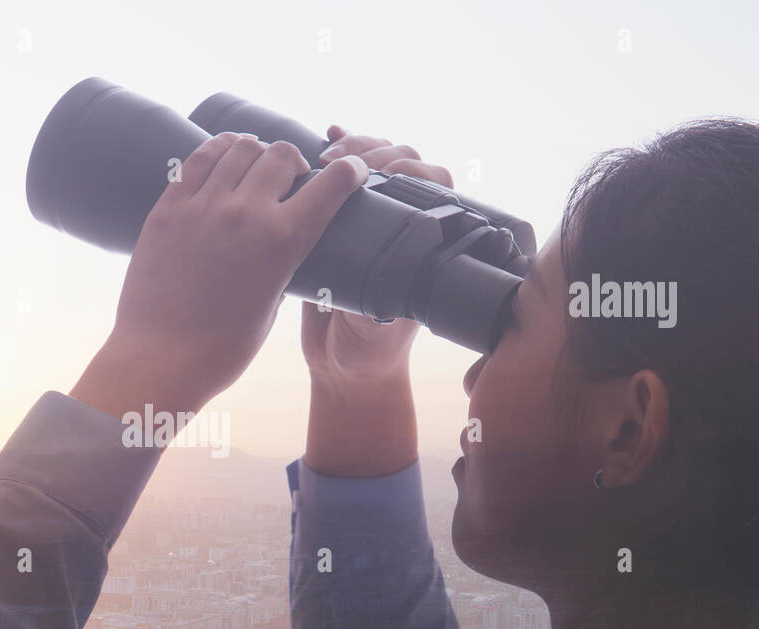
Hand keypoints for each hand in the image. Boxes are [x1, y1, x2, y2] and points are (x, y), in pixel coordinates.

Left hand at [71, 131, 368, 421]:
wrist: (162, 360)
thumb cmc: (222, 347)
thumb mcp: (272, 302)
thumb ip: (283, 260)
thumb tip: (286, 233)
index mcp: (283, 241)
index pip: (332, 182)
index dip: (349, 170)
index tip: (350, 170)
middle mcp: (246, 214)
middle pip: (282, 153)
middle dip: (294, 162)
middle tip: (290, 180)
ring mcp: (203, 207)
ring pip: (241, 147)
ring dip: (256, 153)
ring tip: (254, 170)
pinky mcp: (168, 208)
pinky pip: (198, 159)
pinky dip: (218, 151)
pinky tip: (224, 159)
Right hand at [302, 125, 454, 392]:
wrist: (339, 364)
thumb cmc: (369, 351)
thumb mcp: (376, 327)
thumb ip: (378, 300)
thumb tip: (374, 265)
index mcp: (426, 242)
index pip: (433, 182)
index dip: (408, 168)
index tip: (377, 175)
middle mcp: (404, 224)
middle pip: (401, 160)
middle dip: (372, 152)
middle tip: (339, 163)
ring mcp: (373, 220)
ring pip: (374, 162)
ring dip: (353, 148)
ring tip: (325, 157)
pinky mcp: (342, 222)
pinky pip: (345, 177)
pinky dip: (338, 151)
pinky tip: (326, 134)